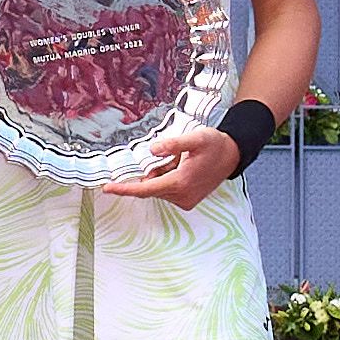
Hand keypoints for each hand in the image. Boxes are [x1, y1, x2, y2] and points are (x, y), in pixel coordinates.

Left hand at [103, 122, 241, 207]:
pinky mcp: (187, 202)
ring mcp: (184, 201)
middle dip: (154, 171)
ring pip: (158, 188)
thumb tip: (154, 149)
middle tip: (172, 156)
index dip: (124, 189)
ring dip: (162, 174)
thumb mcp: (196, 138)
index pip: (144, 189)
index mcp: (180, 183)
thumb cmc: (214, 145)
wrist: (232, 155)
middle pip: (151, 186)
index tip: (107, 188)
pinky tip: (183, 168)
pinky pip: (166, 190)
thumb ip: (173, 144)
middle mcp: (181, 196)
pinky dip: (167, 179)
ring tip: (182, 161)